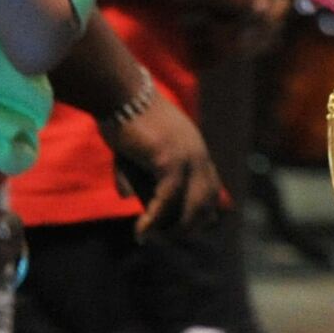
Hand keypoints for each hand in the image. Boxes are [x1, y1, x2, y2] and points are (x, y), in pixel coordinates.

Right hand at [102, 82, 226, 234]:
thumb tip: (127, 197)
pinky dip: (154, 219)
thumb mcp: (132, 148)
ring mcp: (187, 157)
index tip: (192, 227)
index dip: (207, 210)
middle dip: (193, 224)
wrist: (120, 94)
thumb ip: (132, 173)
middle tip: (170, 238)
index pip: (213, 186)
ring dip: (177, 227)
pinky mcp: (169, 160)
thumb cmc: (123, 115)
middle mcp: (198, 154)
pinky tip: (142, 230)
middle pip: (209, 200)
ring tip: (157, 238)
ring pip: (194, 204)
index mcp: (195, 148)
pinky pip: (167, 198)